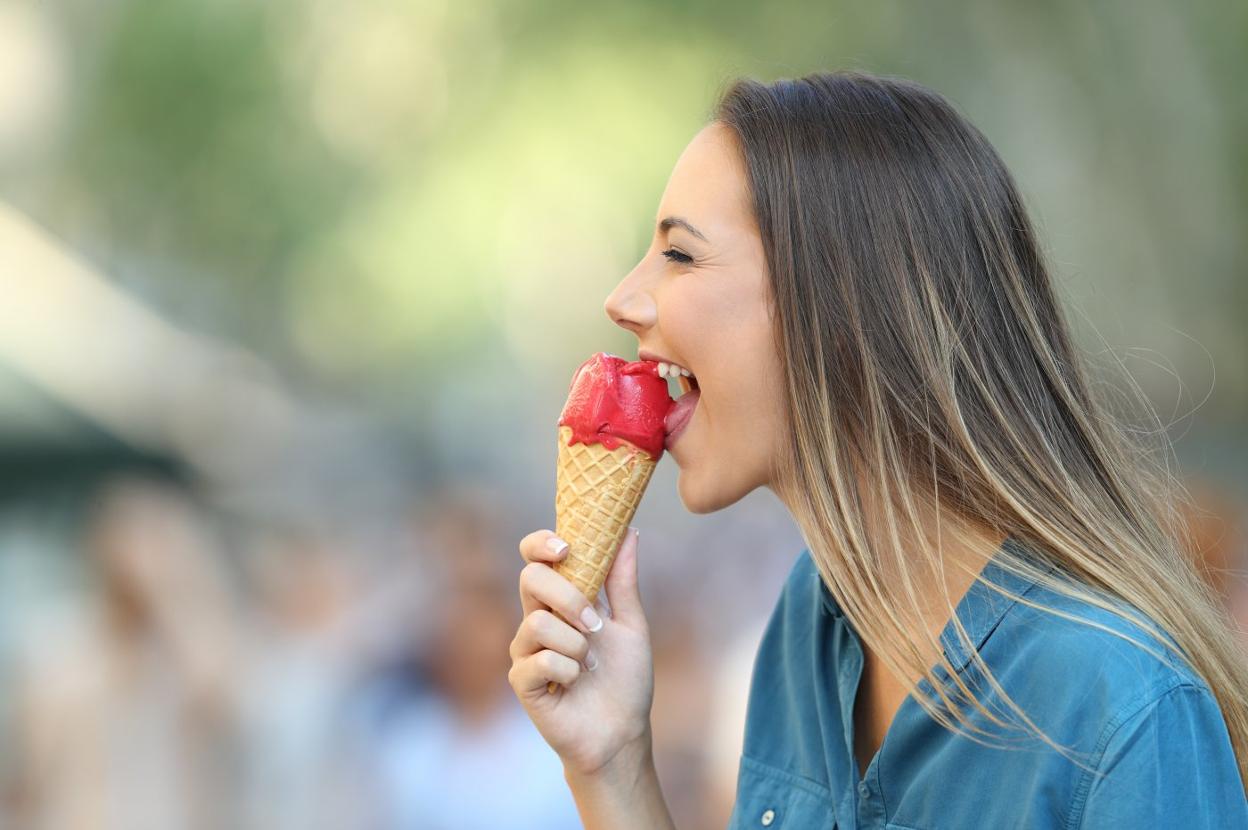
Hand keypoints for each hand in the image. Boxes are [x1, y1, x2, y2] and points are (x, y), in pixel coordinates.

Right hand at [508, 527, 654, 776]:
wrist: (622, 732)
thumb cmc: (626, 680)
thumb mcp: (631, 624)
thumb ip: (623, 580)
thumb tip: (628, 531)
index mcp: (560, 600)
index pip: (535, 558)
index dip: (541, 544)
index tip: (566, 547)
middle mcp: (537, 619)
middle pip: (530, 579)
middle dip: (568, 597)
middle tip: (595, 624)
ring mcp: (526, 650)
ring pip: (538, 622)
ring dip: (576, 644)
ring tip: (590, 664)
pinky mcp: (522, 680)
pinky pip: (541, 659)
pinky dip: (568, 670)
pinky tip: (576, 683)